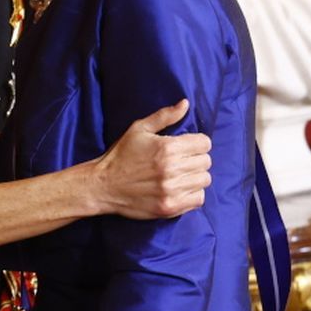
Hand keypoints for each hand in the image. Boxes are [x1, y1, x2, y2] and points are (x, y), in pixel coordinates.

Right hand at [96, 99, 209, 219]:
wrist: (103, 186)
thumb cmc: (121, 155)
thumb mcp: (139, 129)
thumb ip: (165, 116)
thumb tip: (186, 103)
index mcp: (167, 147)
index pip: (204, 143)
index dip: (197, 142)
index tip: (187, 146)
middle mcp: (172, 169)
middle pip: (206, 162)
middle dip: (196, 158)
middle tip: (182, 161)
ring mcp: (172, 190)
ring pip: (204, 180)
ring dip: (195, 176)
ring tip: (181, 175)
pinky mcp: (170, 207)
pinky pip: (199, 199)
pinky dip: (193, 193)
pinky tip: (180, 189)